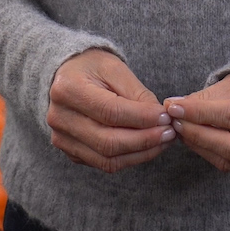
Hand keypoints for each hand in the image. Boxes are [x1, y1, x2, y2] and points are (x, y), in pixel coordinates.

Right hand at [46, 49, 174, 173]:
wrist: (67, 75)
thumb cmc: (92, 67)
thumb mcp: (116, 68)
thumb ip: (137, 94)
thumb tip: (160, 118)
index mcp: (68, 90)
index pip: (110, 112)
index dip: (142, 118)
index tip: (166, 117)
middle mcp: (60, 118)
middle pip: (108, 142)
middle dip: (145, 140)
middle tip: (170, 132)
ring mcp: (62, 139)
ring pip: (107, 159)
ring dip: (141, 153)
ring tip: (163, 141)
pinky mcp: (71, 152)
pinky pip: (104, 163)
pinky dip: (130, 158)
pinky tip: (147, 147)